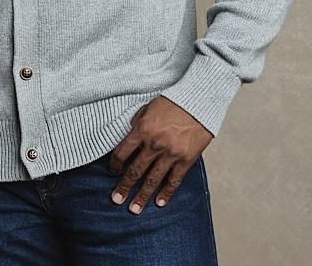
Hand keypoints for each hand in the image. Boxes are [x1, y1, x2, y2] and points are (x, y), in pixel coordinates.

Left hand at [107, 95, 213, 213]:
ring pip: (152, 180)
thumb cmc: (173, 101)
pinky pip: (173, 180)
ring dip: (142, 196)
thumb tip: (129, 134)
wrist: (199, 101)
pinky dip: (166, 193)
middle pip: (135, 170)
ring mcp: (170, 154)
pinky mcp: (185, 159)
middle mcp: (154, 144)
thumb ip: (137, 122)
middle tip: (116, 199)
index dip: (115, 164)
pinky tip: (159, 202)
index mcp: (142, 129)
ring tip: (134, 209)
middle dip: (124, 187)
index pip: (122, 152)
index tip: (112, 171)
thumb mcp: (148, 107)